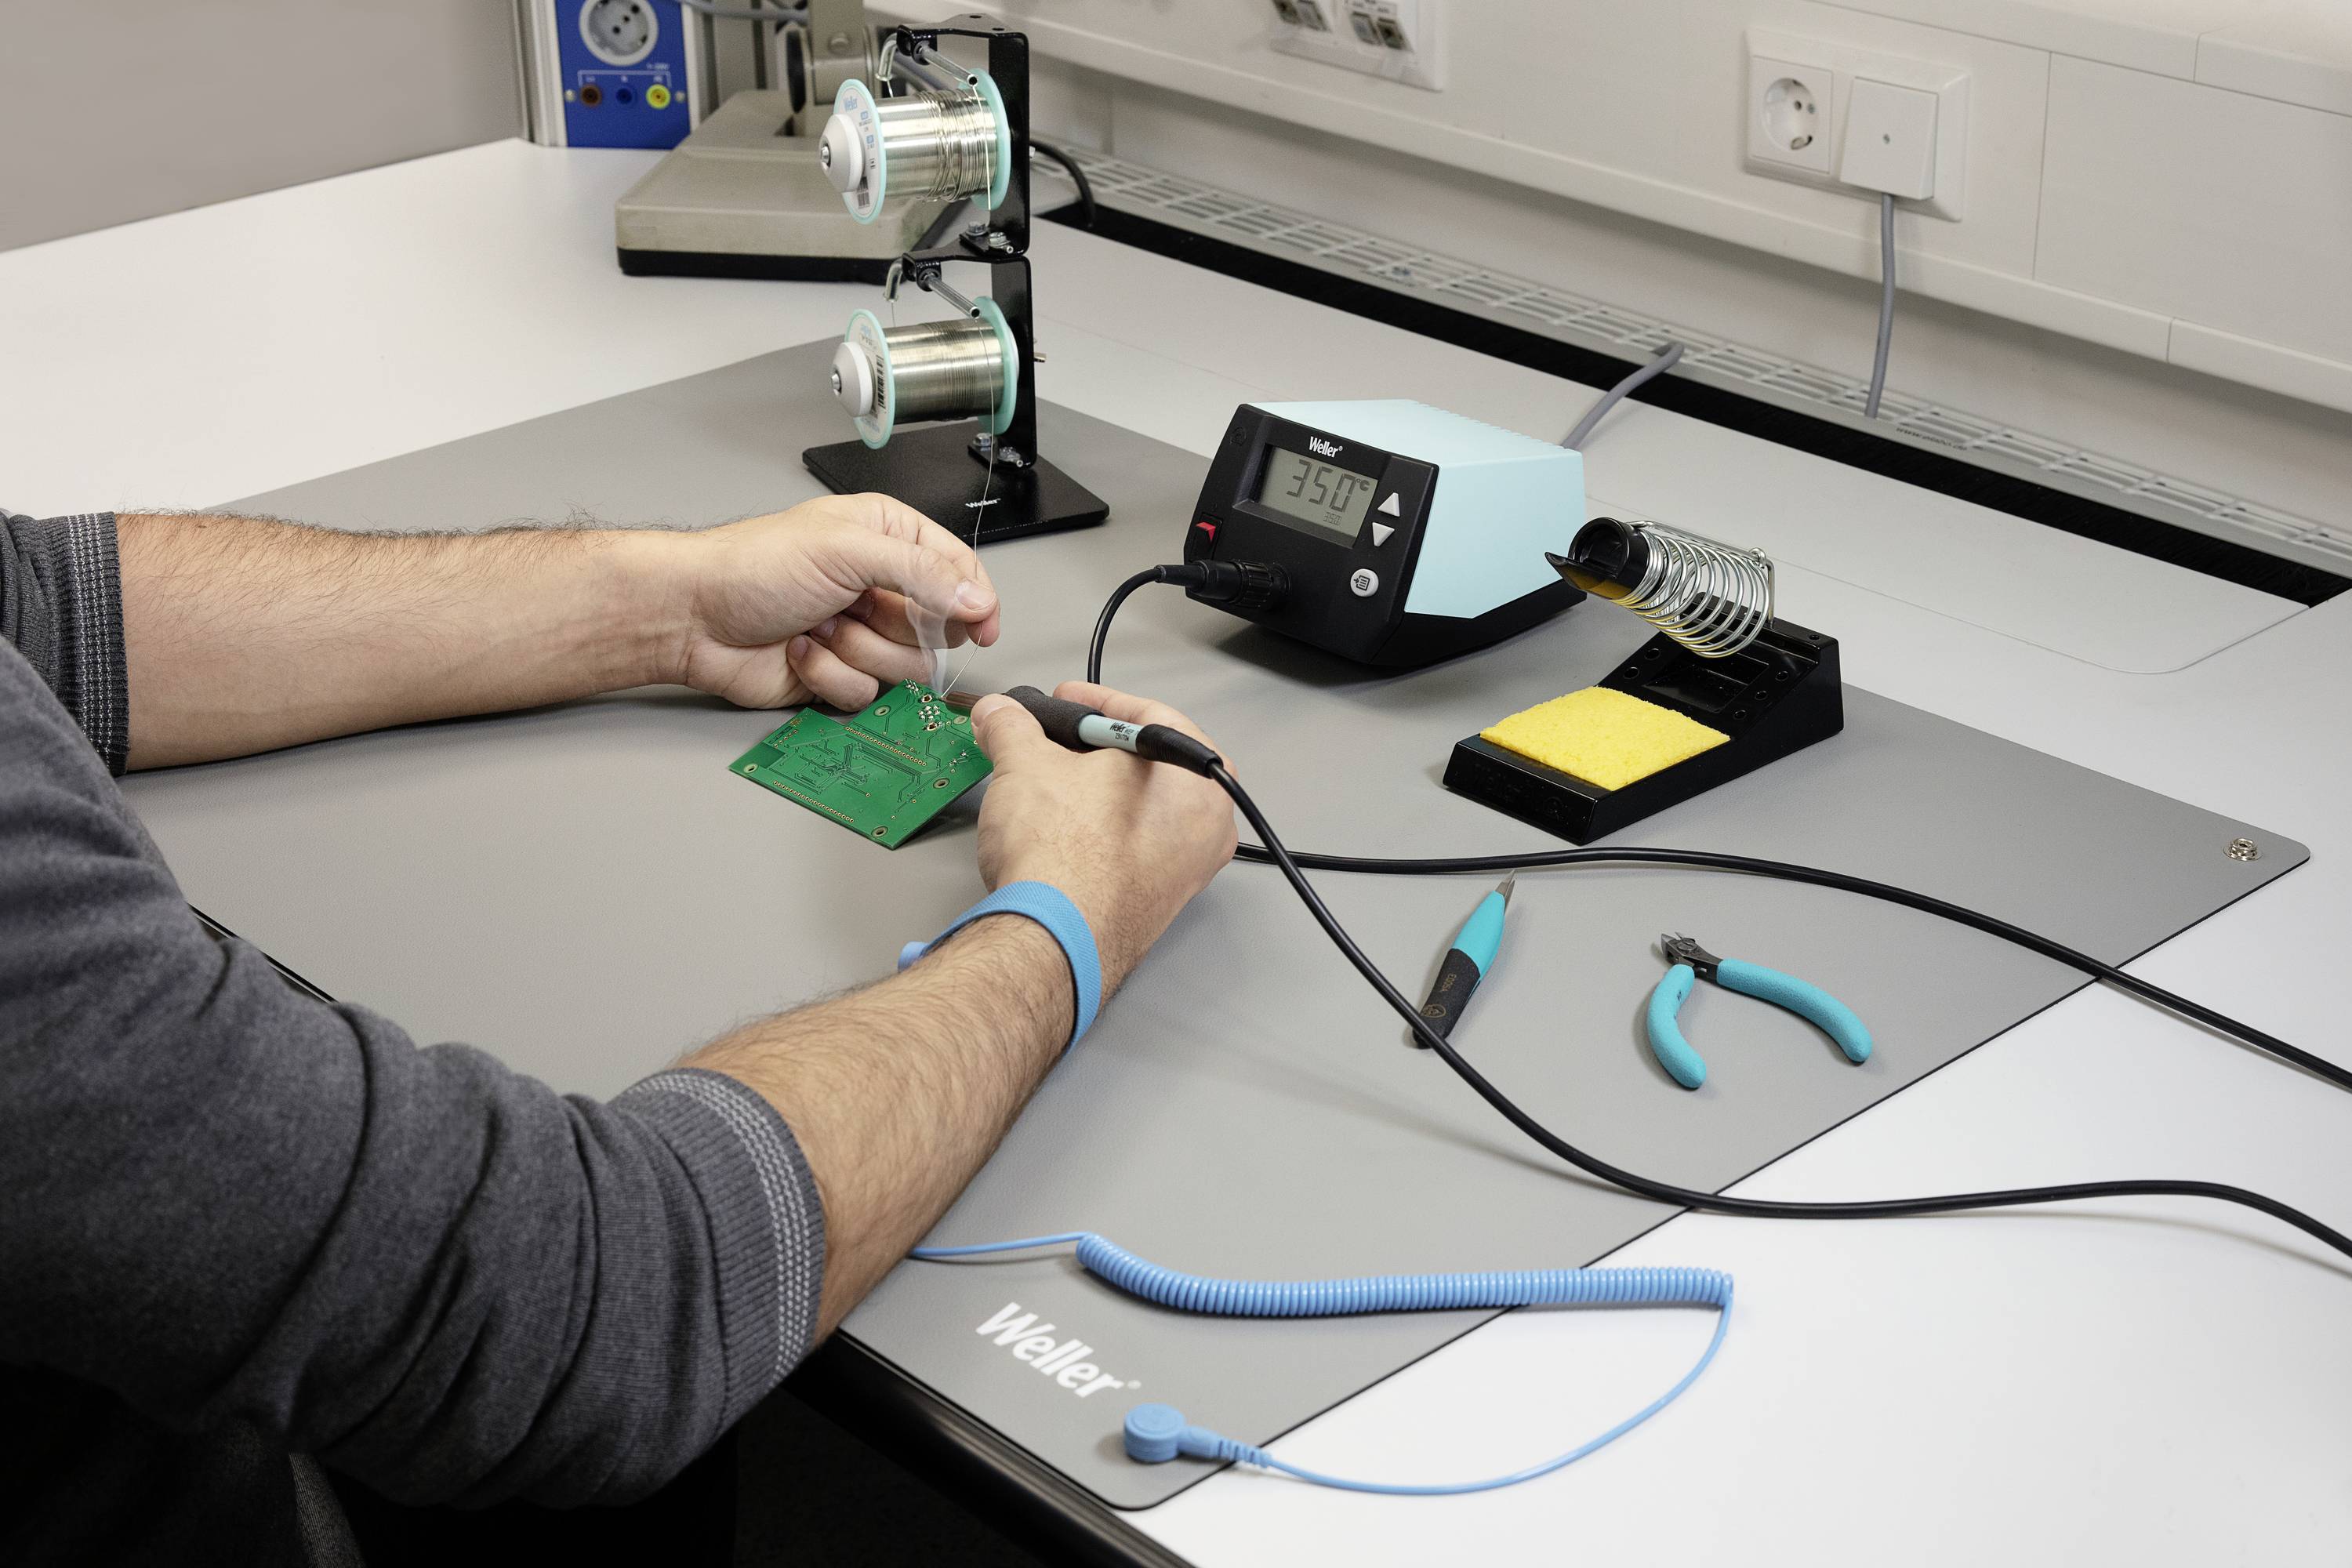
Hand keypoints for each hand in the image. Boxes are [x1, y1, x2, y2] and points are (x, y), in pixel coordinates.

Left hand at [671, 493, 999, 708]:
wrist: (692, 617)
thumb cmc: (752, 566)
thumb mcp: (846, 550)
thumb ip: (922, 573)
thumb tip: (976, 599)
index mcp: (887, 539)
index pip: (958, 571)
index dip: (974, 600)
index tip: (982, 627)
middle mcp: (879, 586)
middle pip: (938, 628)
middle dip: (894, 625)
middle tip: (857, 607)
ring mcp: (860, 633)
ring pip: (904, 667)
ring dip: (855, 651)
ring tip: (817, 627)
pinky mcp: (839, 674)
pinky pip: (865, 692)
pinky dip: (828, 675)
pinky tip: (799, 651)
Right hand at [967, 683, 1238, 994]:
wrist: (1054, 939)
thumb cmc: (1066, 856)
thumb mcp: (1026, 764)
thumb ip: (1012, 727)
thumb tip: (1000, 715)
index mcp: (1197, 774)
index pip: (1145, 715)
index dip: (1092, 702)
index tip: (1061, 701)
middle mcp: (1207, 824)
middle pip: (1144, 764)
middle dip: (1090, 749)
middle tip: (1050, 741)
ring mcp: (1187, 869)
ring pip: (1138, 810)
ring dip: (1091, 792)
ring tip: (1045, 783)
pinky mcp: (1158, 903)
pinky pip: (1131, 849)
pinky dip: (1097, 833)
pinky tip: (1058, 832)